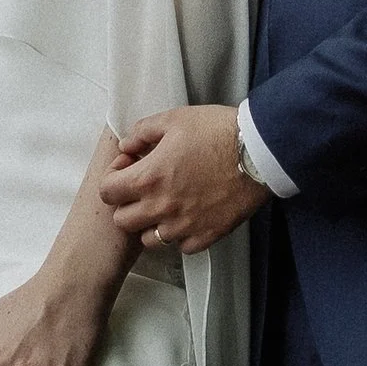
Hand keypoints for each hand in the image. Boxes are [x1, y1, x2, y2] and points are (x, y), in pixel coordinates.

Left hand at [102, 106, 267, 254]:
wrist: (260, 151)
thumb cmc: (217, 131)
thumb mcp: (174, 119)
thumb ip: (141, 132)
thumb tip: (126, 146)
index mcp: (149, 178)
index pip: (106, 192)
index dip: (114, 179)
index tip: (130, 169)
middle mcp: (162, 207)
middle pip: (123, 221)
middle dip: (128, 204)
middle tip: (146, 188)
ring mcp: (185, 226)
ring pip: (150, 240)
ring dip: (152, 224)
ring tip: (168, 205)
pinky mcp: (208, 235)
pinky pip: (182, 246)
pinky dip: (181, 235)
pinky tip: (190, 216)